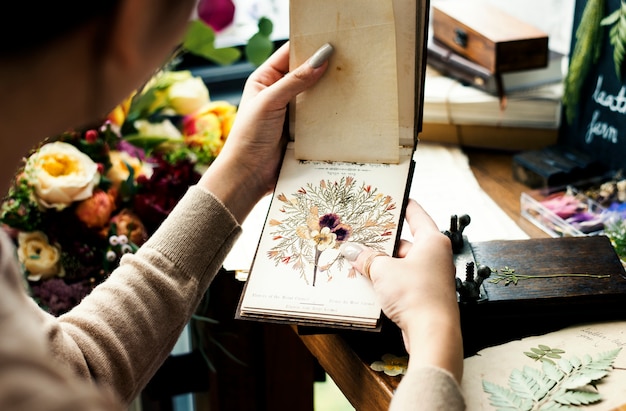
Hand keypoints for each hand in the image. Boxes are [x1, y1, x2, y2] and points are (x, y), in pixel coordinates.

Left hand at [199, 42, 333, 221]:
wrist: (249, 175)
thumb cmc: (250, 135)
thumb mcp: (270, 102)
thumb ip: (295, 81)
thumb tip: (322, 58)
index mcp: (265, 79)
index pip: (289, 54)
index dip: (308, 45)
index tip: (332, 38)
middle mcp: (279, 93)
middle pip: (306, 73)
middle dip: (324, 67)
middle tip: (350, 57)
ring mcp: (292, 112)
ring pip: (315, 95)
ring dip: (330, 90)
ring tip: (353, 78)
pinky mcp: (303, 130)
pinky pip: (320, 116)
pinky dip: (331, 111)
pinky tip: (348, 104)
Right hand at [340, 199, 462, 380]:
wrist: (432, 334)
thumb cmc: (416, 295)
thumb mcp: (384, 271)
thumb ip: (367, 258)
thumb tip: (351, 251)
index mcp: (432, 241)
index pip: (416, 214)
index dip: (401, 204)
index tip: (389, 197)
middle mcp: (434, 256)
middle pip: (403, 242)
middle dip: (380, 242)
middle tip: (358, 235)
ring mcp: (430, 277)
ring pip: (400, 263)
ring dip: (380, 264)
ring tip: (356, 259)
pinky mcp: (424, 295)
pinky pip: (401, 281)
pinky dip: (386, 280)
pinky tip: (367, 282)